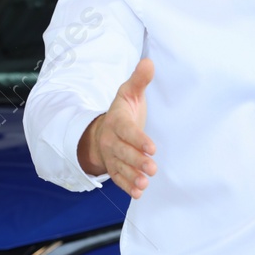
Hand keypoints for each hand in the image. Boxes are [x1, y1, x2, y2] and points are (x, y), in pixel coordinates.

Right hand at [78, 57, 157, 199]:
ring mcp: (111, 156)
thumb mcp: (129, 93)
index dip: (138, 139)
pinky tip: (138, 193)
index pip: (127, 131)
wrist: (103, 130)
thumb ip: (139, 80)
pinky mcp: (113, 168)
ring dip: (132, 176)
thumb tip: (149, 62)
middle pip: (123, 152)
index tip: (152, 148)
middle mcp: (111, 140)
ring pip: (120, 168)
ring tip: (144, 183)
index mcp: (116, 121)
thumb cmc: (123, 112)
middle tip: (152, 168)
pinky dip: (127, 186)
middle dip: (137, 161)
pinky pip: (118, 178)